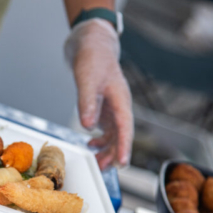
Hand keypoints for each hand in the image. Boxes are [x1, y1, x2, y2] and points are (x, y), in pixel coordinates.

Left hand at [65, 18, 132, 169]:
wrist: (91, 42)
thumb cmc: (93, 57)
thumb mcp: (87, 78)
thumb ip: (87, 102)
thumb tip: (88, 126)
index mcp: (120, 99)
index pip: (125, 128)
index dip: (124, 147)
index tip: (123, 163)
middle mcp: (119, 105)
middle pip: (121, 135)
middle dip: (115, 153)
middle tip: (104, 169)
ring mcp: (112, 106)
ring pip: (114, 134)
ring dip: (107, 149)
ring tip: (98, 163)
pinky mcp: (103, 105)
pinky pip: (106, 127)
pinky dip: (100, 138)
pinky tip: (91, 144)